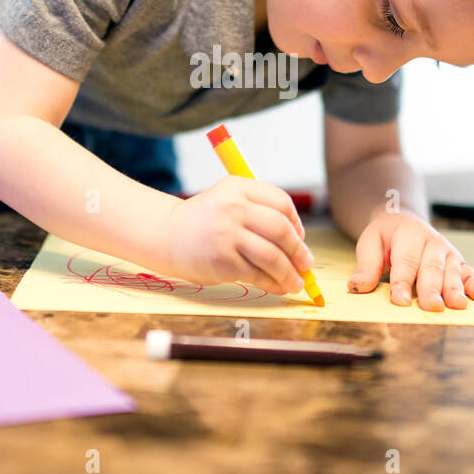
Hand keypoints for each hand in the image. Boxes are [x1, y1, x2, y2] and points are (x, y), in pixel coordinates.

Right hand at [165, 176, 313, 295]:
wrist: (166, 235)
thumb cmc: (204, 221)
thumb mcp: (228, 200)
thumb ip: (260, 212)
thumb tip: (299, 243)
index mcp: (237, 187)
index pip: (281, 202)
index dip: (296, 223)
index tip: (300, 238)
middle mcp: (233, 207)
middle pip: (281, 229)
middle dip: (299, 251)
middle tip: (306, 263)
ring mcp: (227, 234)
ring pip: (273, 256)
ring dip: (290, 273)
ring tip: (296, 282)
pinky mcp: (223, 260)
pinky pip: (257, 274)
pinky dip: (273, 283)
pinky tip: (277, 286)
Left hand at [347, 211, 473, 310]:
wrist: (403, 220)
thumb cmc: (384, 237)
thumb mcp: (369, 244)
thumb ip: (366, 266)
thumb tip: (357, 287)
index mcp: (408, 235)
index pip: (405, 262)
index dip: (402, 282)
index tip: (400, 301)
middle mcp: (431, 242)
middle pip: (431, 269)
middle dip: (432, 289)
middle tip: (432, 307)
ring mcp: (447, 252)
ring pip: (451, 272)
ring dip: (455, 289)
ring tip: (457, 306)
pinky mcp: (457, 262)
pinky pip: (468, 273)